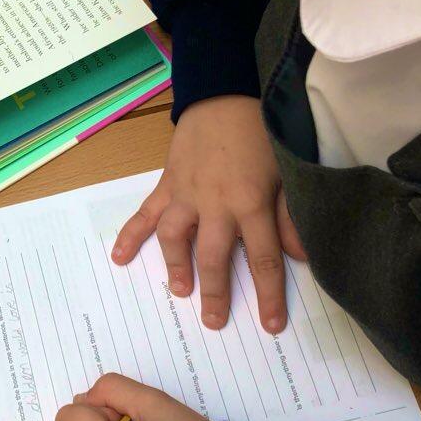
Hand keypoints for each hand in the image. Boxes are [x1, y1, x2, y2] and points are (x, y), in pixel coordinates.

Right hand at [113, 96, 305, 333]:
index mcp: (251, 202)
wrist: (224, 94)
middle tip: (214, 322)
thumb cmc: (260, 133)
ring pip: (176, 237)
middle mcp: (216, 203)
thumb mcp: (285, 172)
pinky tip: (119, 257)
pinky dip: (130, 235)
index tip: (269, 326)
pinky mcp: (167, 183)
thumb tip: (301, 258)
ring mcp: (187, 193)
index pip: (262, 259)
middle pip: (214, 256)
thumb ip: (290, 217)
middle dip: (215, 292)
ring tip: (179, 289)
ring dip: (176, 266)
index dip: (268, 296)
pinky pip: (145, 212)